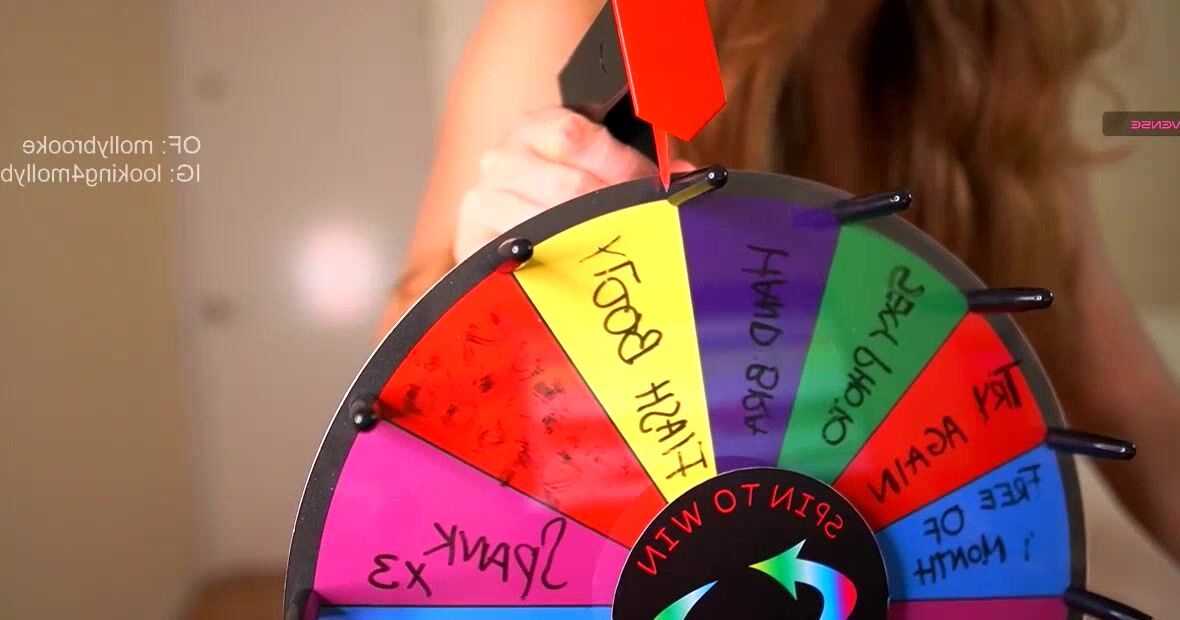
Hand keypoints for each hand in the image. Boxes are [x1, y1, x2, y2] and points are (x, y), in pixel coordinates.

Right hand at [452, 106, 694, 262]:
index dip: (620, 166)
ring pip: (545, 224)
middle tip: (642, 233)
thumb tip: (689, 177)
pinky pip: (518, 255)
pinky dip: (549, 265)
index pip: (577, 134)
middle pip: (566, 185)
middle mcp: (505, 155)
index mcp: (539, 126)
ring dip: (586, 244)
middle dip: (613, 213)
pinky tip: (570, 272)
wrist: (505, 236)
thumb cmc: (562, 200)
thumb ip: (646, 171)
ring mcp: (484, 197)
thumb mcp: (604, 172)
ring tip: (613, 257)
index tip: (652, 192)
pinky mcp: (472, 238)